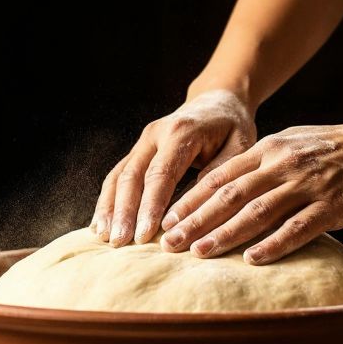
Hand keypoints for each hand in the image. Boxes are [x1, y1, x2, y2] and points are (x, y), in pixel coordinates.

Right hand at [92, 89, 256, 246]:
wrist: (217, 100)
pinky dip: (108, 200)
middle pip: (132, 176)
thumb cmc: (232, 127)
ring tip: (104, 237)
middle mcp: (155, 134)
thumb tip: (196, 206)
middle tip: (120, 243)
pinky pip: (117, 175)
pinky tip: (101, 224)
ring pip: (118, 176)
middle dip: (124, 211)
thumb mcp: (240, 146)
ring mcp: (142, 141)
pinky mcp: (137, 150)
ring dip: (109, 207)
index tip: (144, 236)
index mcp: (181, 132)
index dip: (150, 206)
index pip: (160, 174)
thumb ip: (220, 173)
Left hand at [159, 113, 342, 263]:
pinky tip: (252, 260)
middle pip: (228, 195)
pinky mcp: (333, 205)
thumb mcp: (294, 143)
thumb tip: (231, 185)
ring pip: (256, 212)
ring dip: (224, 234)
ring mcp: (307, 185)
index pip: (219, 176)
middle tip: (167, 244)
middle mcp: (282, 165)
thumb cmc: (340, 148)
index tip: (165, 219)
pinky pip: (297, 228)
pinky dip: (273, 245)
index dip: (190, 199)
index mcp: (270, 150)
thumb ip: (264, 163)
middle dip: (194, 220)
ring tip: (198, 253)